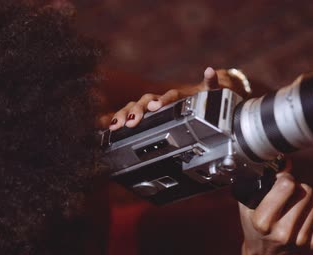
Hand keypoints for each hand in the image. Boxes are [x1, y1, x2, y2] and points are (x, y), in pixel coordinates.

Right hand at [107, 67, 247, 129]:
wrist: (195, 103)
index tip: (156, 106)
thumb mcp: (211, 94)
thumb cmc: (201, 99)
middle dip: (136, 111)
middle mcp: (157, 101)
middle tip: (132, 120)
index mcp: (173, 96)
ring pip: (132, 109)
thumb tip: (210, 70)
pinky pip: (125, 118)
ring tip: (115, 125)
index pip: (166, 97)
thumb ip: (210, 84)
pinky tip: (101, 125)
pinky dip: (113, 119)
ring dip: (122, 116)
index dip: (161, 101)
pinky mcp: (141, 118)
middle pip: (143, 102)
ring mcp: (147, 109)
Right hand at [239, 170, 312, 254]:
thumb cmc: (254, 227)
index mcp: (263, 221)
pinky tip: (305, 211)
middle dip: (298, 186)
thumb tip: (285, 161)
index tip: (281, 180)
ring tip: (297, 202)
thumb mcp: (248, 205)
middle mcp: (283, 232)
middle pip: (306, 191)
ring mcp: (300, 239)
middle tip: (290, 192)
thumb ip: (262, 182)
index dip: (285, 177)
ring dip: (308, 196)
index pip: (286, 185)